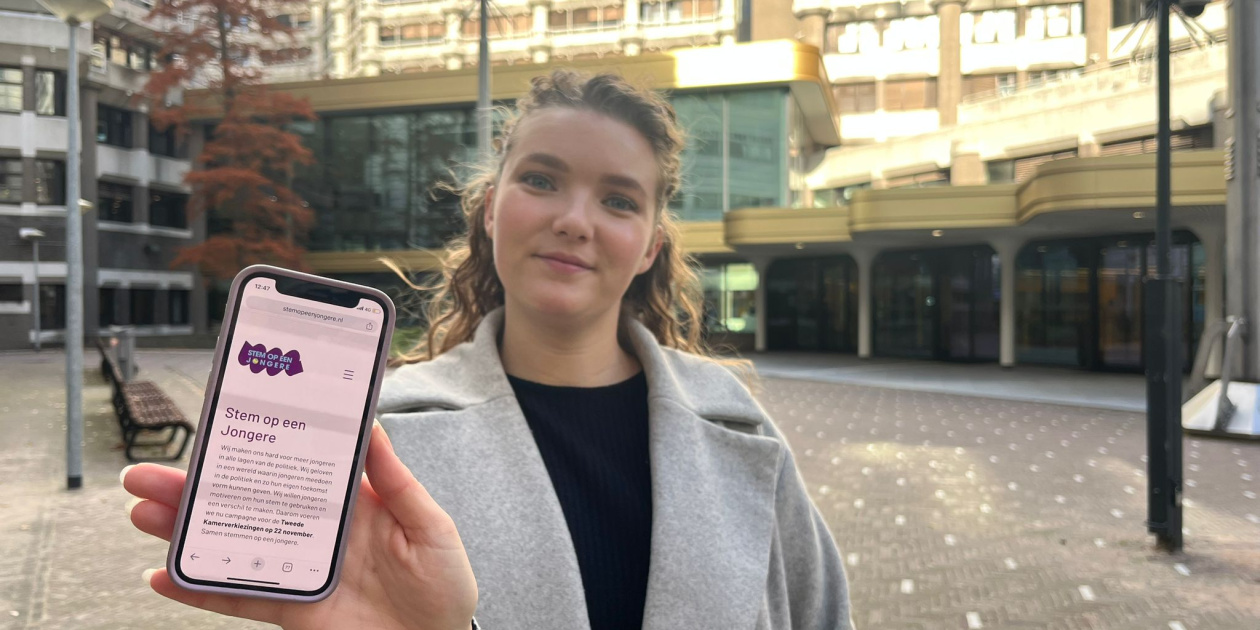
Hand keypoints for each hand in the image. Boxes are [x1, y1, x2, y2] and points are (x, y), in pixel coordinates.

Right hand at [122, 423, 477, 629]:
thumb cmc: (444, 588)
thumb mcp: (431, 526)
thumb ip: (397, 481)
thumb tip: (371, 427)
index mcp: (350, 502)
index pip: (294, 465)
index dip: (257, 446)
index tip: (221, 425)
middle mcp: (316, 532)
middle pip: (246, 502)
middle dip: (196, 487)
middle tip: (149, 473)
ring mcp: (298, 569)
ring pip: (230, 544)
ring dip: (184, 530)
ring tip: (143, 512)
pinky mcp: (292, 608)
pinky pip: (238, 597)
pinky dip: (200, 590)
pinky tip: (165, 575)